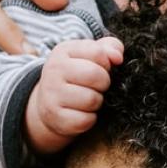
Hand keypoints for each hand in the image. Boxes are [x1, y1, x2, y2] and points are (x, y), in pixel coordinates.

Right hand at [23, 37, 123, 156]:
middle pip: (96, 75)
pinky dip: (90, 119)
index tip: (102, 69)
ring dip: (97, 102)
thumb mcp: (90, 55)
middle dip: (104, 84)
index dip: (107, 64)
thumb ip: (109, 47)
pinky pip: (86, 120)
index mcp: (64, 50)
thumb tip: (117, 58)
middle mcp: (54, 70)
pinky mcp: (55, 117)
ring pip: (92, 99)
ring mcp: (52, 94)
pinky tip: (82, 113)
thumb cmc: (77, 76)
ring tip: (89, 100)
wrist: (49, 105)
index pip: (98, 52)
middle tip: (97, 87)